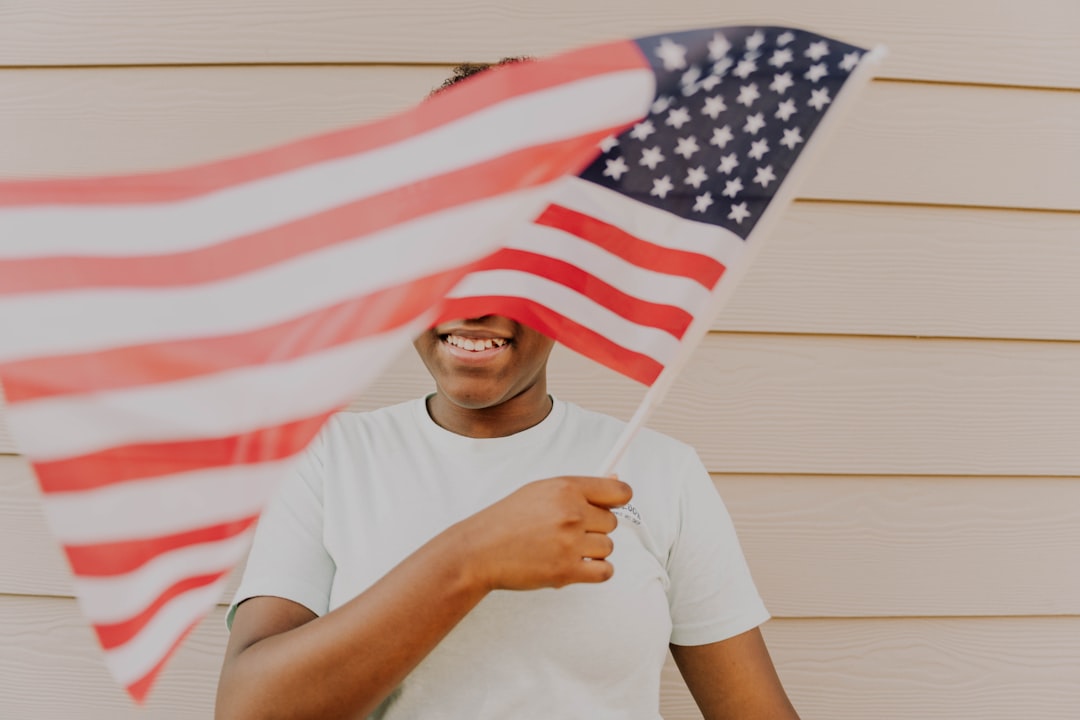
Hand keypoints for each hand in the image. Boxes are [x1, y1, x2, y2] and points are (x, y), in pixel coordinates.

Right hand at [454, 475, 632, 591]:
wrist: (480, 550)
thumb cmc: (508, 520)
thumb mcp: (540, 491)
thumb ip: (579, 489)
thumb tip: (615, 482)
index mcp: (566, 488)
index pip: (619, 492)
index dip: (619, 500)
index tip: (613, 506)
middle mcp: (571, 513)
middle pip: (612, 522)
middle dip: (594, 528)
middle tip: (568, 531)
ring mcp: (569, 543)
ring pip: (607, 547)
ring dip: (591, 551)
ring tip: (563, 548)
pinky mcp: (566, 571)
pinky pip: (604, 571)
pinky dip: (595, 571)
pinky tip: (576, 565)